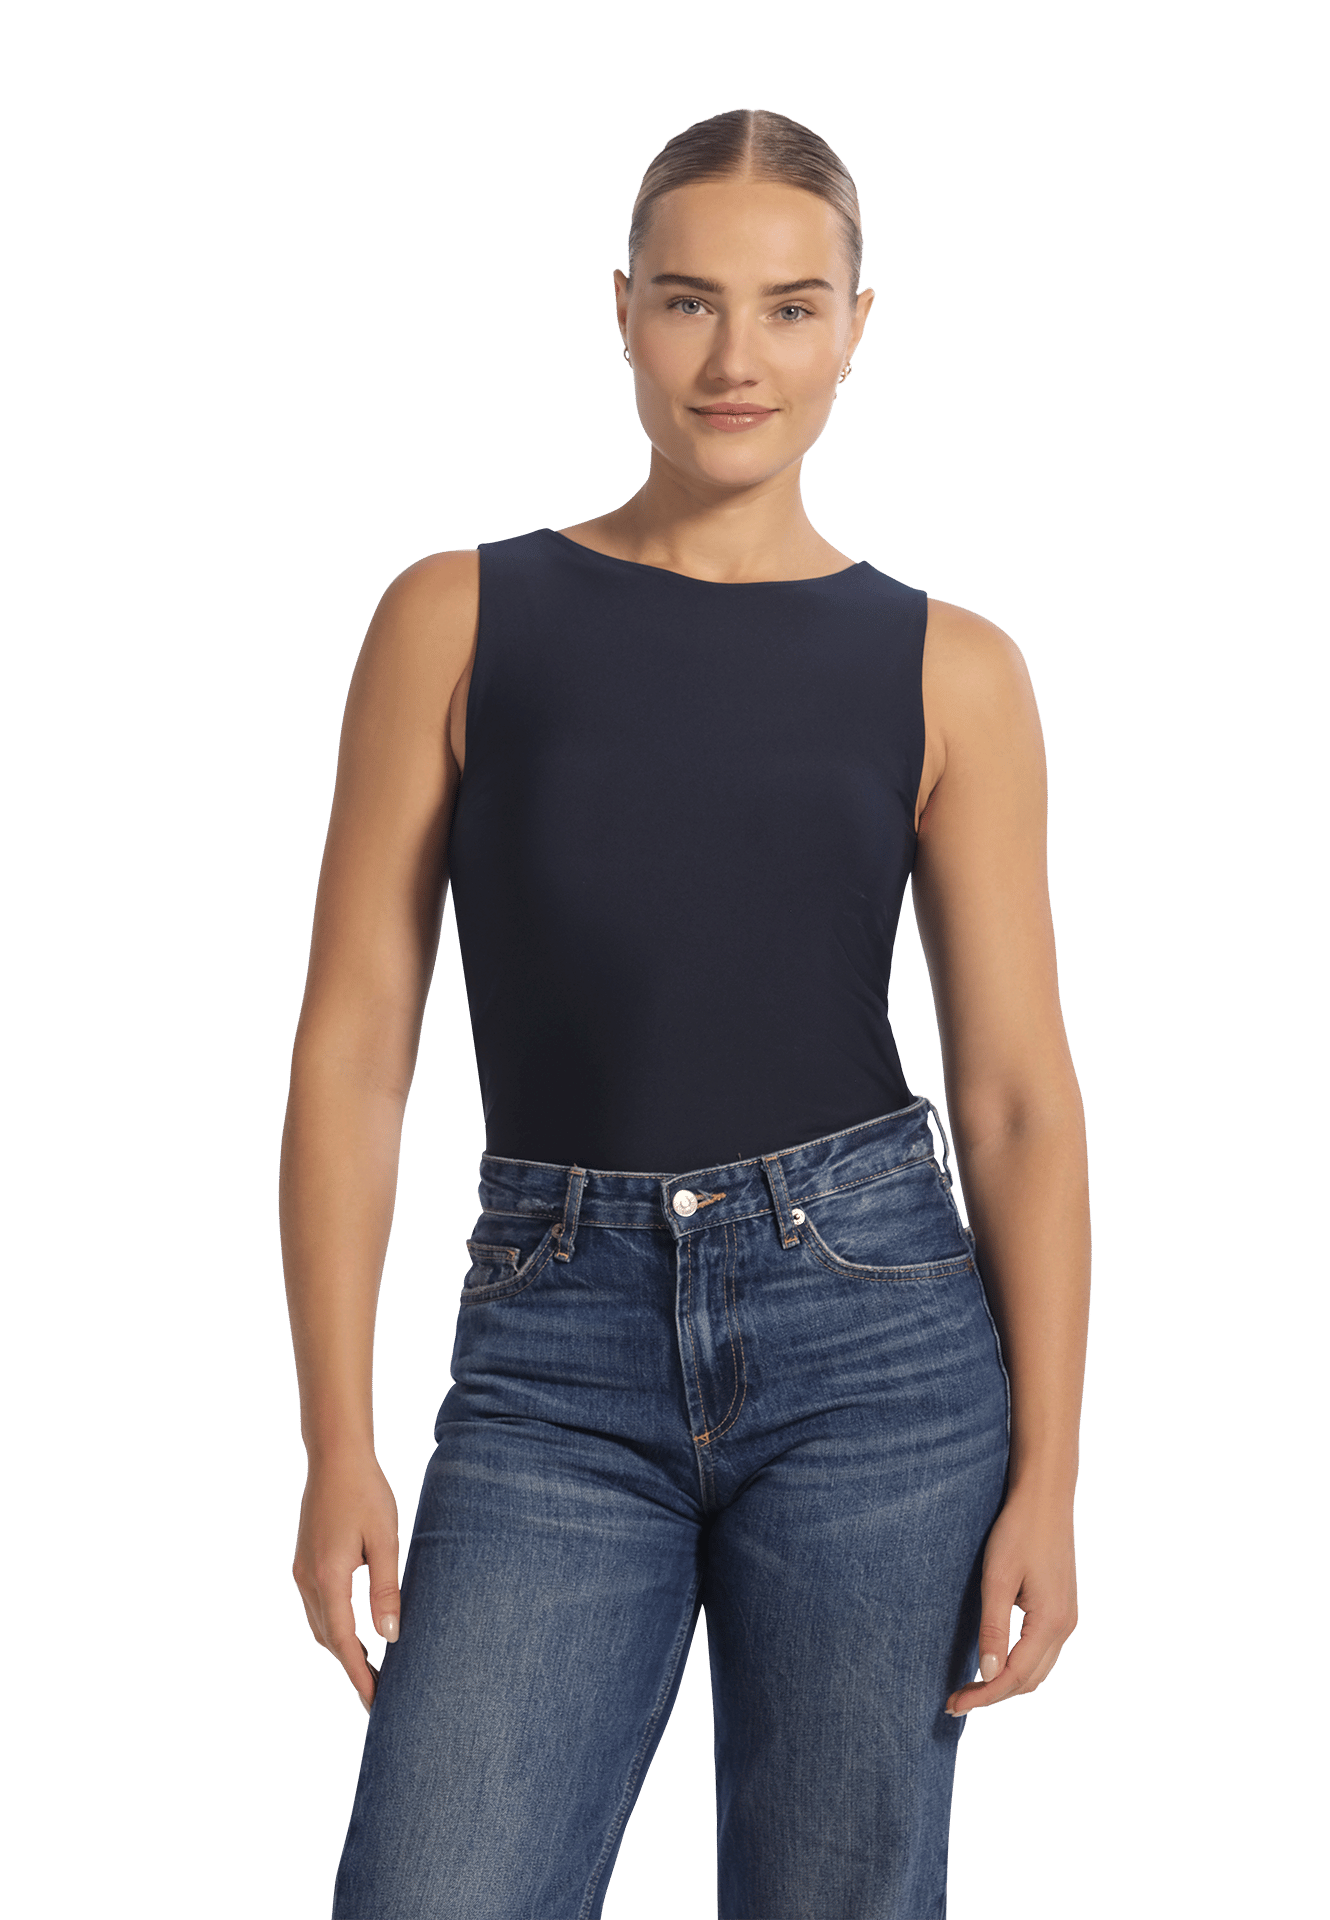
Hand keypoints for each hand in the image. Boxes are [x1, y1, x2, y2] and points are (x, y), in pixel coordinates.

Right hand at [293, 1452, 401, 1711]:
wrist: (335, 1457)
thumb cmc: (366, 1493)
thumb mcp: (384, 1539)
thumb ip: (386, 1588)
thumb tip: (391, 1636)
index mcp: (328, 1577)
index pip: (344, 1642)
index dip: (360, 1676)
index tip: (376, 1703)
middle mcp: (308, 1580)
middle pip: (329, 1640)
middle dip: (352, 1668)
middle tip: (380, 1694)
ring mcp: (302, 1571)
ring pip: (321, 1626)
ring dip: (343, 1649)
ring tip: (372, 1670)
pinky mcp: (304, 1563)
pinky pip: (318, 1608)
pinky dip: (335, 1628)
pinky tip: (355, 1633)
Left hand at [945, 1483, 1077, 1714]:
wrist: (1046, 1498)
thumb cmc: (1018, 1531)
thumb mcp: (997, 1578)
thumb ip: (993, 1628)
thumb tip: (989, 1675)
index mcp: (1051, 1622)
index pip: (1015, 1677)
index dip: (984, 1696)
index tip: (953, 1705)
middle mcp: (1066, 1626)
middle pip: (1030, 1681)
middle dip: (994, 1694)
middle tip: (956, 1699)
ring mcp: (1068, 1618)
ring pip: (1038, 1670)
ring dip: (1007, 1683)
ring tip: (971, 1685)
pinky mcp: (1062, 1609)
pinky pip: (1042, 1652)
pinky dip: (1019, 1666)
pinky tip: (995, 1661)